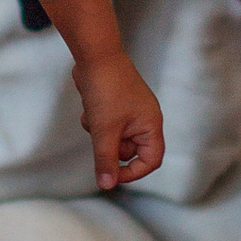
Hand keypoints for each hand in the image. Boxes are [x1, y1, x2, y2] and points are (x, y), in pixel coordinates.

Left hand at [74, 45, 163, 191]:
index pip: (151, 161)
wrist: (96, 55)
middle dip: (110, 147)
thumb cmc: (106, 90)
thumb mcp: (105, 130)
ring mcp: (130, 112)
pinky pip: (106, 126)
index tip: (111, 174)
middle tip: (99, 136)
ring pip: (114, 139)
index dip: (133, 172)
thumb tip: (107, 185)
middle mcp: (145, 120)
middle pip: (129, 151)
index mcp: (151, 126)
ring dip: (99, 134)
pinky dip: (95, 122)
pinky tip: (89, 107)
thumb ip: (106, 160)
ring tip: (94, 117)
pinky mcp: (116, 105)